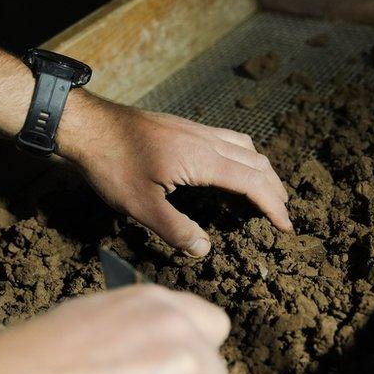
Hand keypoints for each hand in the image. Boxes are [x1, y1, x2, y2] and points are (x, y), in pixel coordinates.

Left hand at [60, 96, 292, 256]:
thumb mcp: (140, 205)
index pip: (252, 182)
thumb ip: (176, 229)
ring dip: (262, 171)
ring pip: (245, 147)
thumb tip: (204, 250)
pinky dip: (244, 158)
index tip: (286, 227)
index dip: (272, 206)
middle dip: (275, 190)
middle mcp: (206, 140)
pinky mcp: (185, 128)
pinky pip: (229, 140)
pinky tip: (233, 170)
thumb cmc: (111, 163)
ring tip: (266, 193)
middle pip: (256, 162)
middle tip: (283, 215)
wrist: (87, 124)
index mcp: (202, 158)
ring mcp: (196, 130)